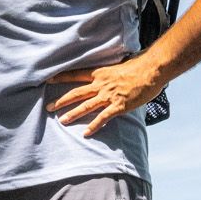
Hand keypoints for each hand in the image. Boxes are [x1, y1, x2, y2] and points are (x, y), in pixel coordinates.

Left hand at [47, 56, 164, 134]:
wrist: (151, 70)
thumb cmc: (139, 66)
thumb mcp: (120, 66)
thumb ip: (111, 73)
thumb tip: (111, 74)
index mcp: (100, 73)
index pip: (76, 75)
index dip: (61, 77)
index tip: (48, 80)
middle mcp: (101, 84)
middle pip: (76, 93)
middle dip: (61, 101)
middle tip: (48, 107)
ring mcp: (109, 95)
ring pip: (86, 106)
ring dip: (72, 114)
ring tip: (61, 120)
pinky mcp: (118, 106)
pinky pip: (103, 118)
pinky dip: (94, 126)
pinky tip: (86, 133)